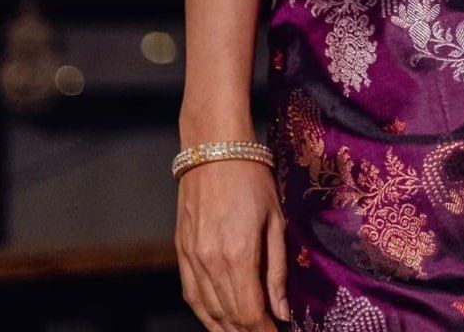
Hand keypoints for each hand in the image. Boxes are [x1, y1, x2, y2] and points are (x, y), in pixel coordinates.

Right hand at [175, 158, 289, 330]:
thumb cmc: (252, 179)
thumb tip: (282, 312)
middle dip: (249, 331)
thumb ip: (277, 270)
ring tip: (246, 331)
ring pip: (208, 312)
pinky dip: (206, 314)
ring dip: (227, 328)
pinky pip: (192, 295)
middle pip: (229, 318)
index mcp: (239, 255)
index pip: (249, 314)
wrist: (215, 149)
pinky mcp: (181, 252)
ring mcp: (192, 259)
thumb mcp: (275, 220)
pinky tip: (218, 320)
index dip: (264, 330)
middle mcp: (211, 263)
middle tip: (266, 330)